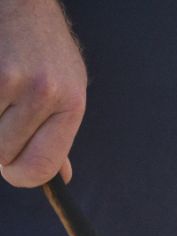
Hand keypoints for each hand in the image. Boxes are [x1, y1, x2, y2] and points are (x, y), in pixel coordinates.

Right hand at [0, 0, 86, 186]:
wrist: (21, 3)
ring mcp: (7, 79)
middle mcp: (42, 93)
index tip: (14, 169)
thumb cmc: (44, 50)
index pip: (41, 167)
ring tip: (1, 97)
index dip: (22, 175)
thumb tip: (60, 178)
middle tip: (5, 122)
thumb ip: (59, 134)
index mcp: (70, 104)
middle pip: (3, 156)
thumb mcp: (67, 89)